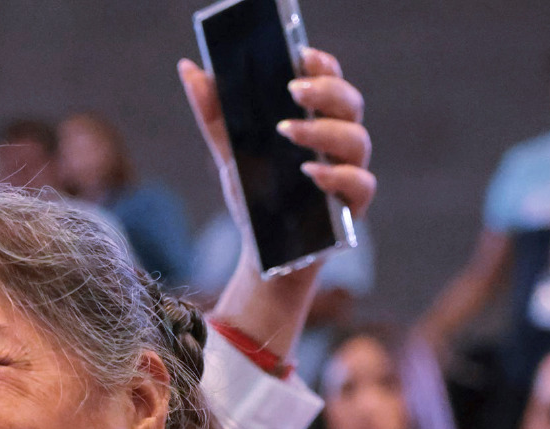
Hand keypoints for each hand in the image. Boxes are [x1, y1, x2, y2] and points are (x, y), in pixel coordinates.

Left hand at [181, 46, 374, 355]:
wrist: (263, 253)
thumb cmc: (256, 195)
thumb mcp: (230, 153)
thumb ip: (214, 113)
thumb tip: (188, 69)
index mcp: (317, 119)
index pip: (331, 79)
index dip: (322, 64)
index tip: (300, 54)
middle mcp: (339, 141)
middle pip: (350, 102)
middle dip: (325, 91)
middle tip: (292, 91)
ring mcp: (350, 172)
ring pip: (357, 139)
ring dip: (324, 131)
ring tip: (288, 133)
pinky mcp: (353, 206)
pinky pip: (360, 184)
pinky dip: (337, 175)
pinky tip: (309, 173)